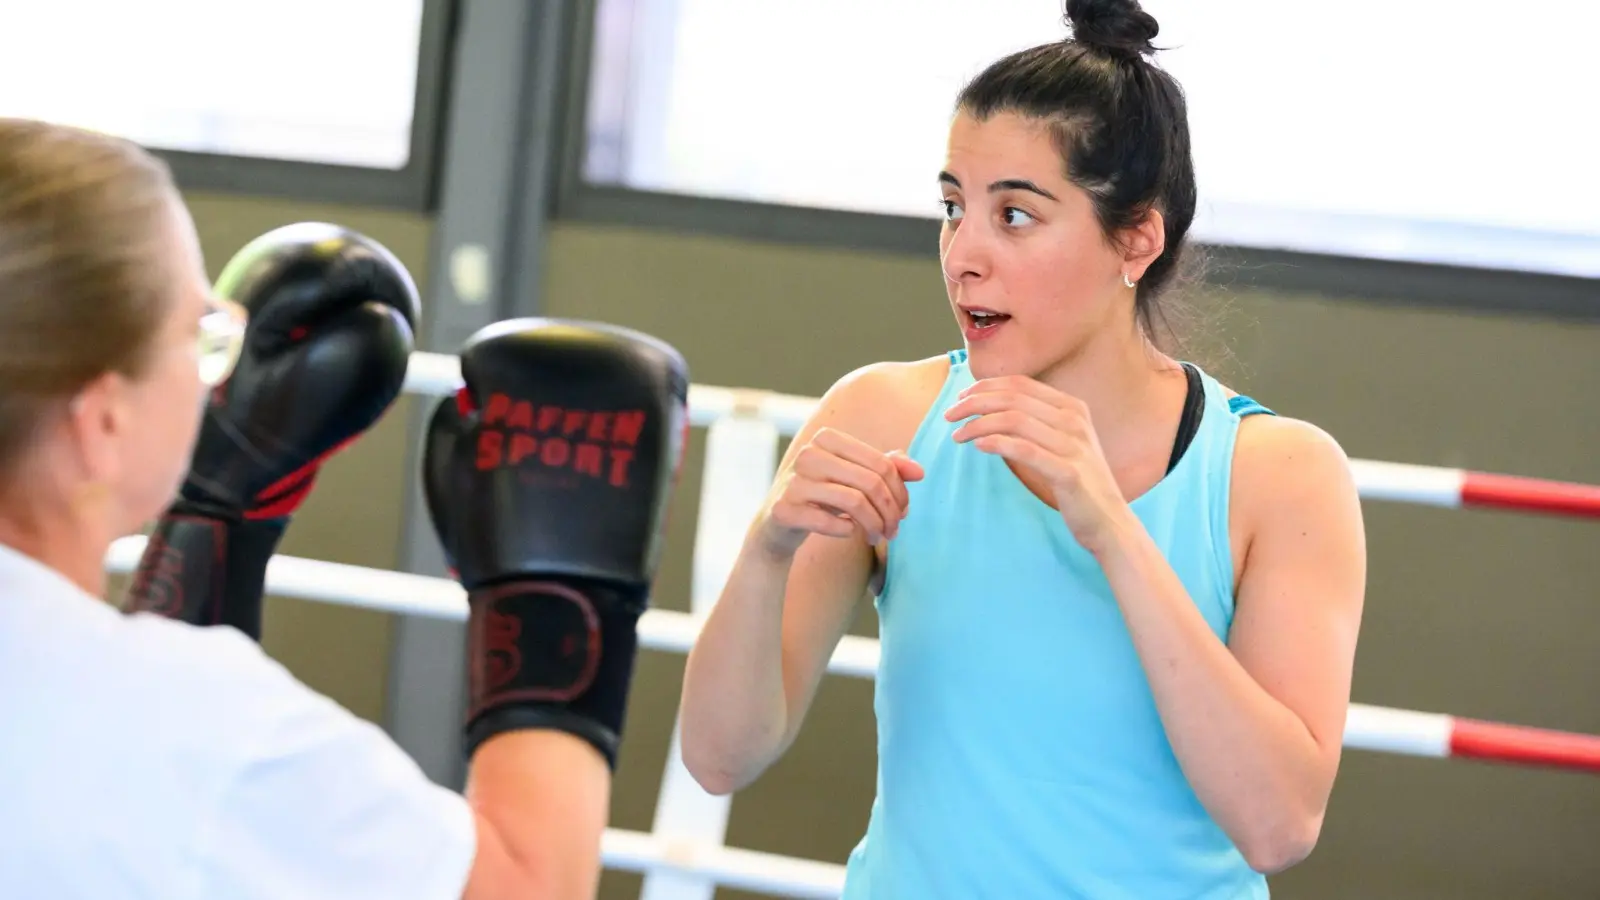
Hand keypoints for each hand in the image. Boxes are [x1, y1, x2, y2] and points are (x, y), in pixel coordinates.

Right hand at [757, 428, 924, 557]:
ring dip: (873, 526)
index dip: (900, 492)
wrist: (779, 523)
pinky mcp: (784, 509)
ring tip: (876, 537)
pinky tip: (848, 532)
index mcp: (828, 438)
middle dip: (890, 512)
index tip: (903, 512)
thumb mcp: (854, 479)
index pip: (881, 464)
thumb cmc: (823, 497)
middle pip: (871, 483)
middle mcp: (809, 454)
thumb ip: (886, 470)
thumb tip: (920, 472)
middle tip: (893, 531)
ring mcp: (794, 481)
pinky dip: (846, 531)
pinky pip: (830, 522)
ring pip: (854, 502)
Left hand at [945, 376, 1130, 553]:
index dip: (985, 386)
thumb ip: (1035, 423)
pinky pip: (1026, 450)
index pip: (1020, 383)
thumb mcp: (1061, 443)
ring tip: (957, 435)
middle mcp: (1074, 420)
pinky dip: (997, 444)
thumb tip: (991, 410)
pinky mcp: (1069, 472)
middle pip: (1013, 398)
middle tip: (949, 416)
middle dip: (975, 403)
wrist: (1109, 521)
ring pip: (1015, 420)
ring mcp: (1074, 445)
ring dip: (979, 424)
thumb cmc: (1078, 482)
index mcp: (1072, 407)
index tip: (961, 398)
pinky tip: (978, 446)